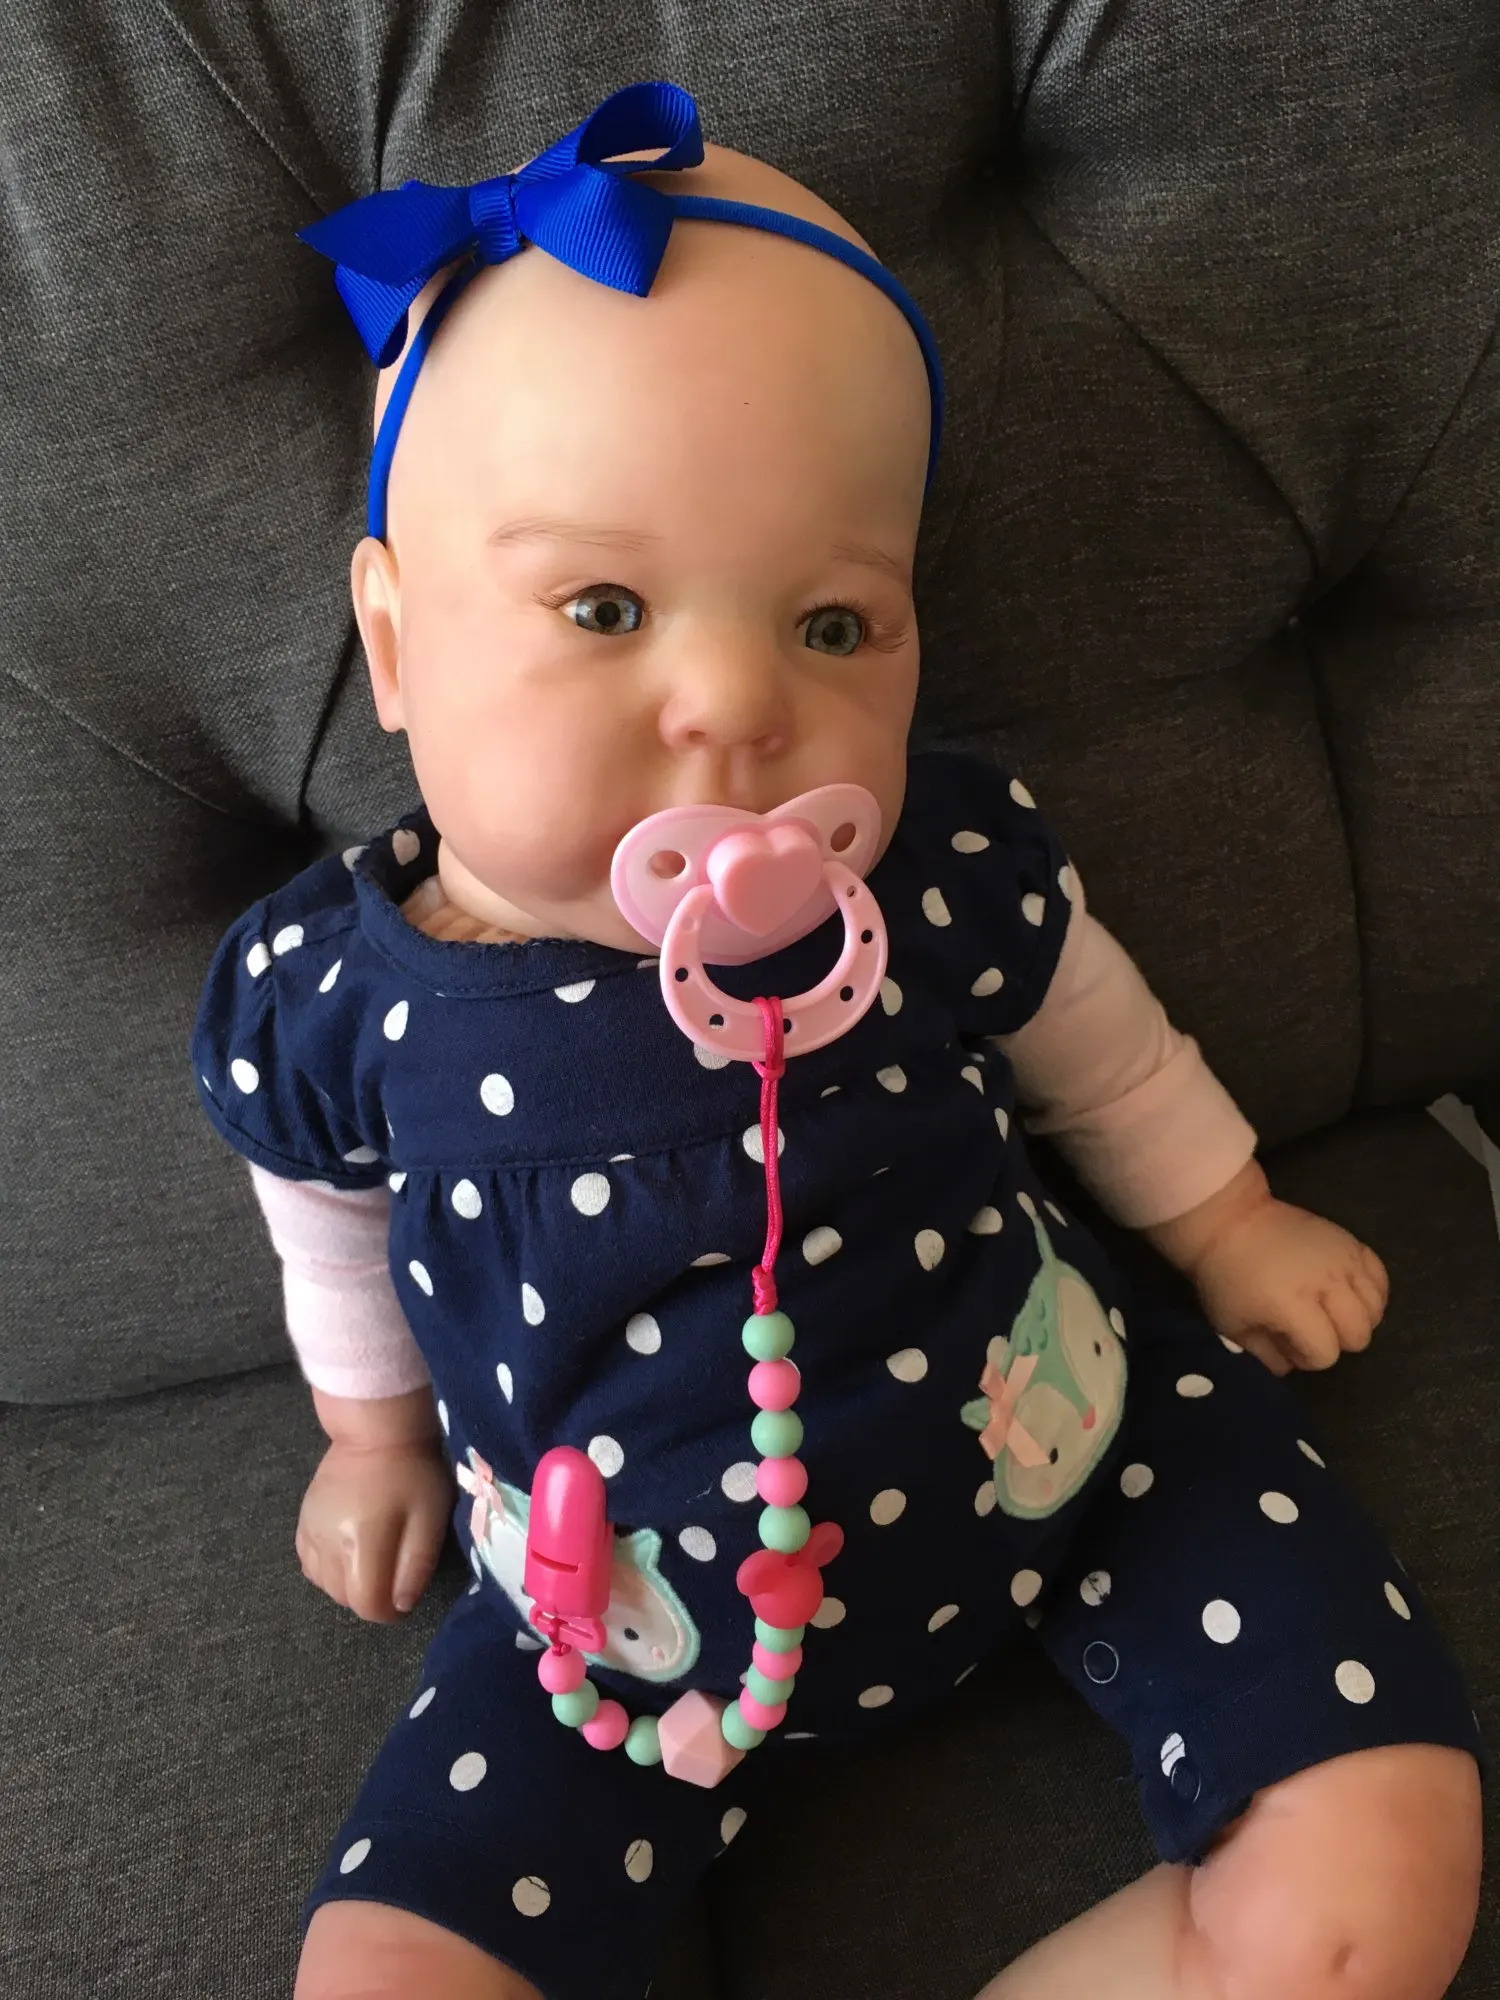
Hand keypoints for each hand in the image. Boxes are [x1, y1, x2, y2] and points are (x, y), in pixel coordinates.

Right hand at [296, 1436, 453, 1621]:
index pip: (366, 1604)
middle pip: (343, 1598)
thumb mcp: (431, 1517)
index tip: (405, 1599)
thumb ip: (417, 1566)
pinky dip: (328, 1569)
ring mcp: (309, 1532)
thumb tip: (401, 1606)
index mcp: (361, 1542)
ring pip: (323, 1584)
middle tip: (393, 1574)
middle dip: (370, 1597)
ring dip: (348, 1584)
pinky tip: (347, 1552)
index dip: (389, 1611)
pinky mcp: (302, 1522)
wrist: (374, 1431)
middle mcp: (328, 1543)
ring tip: (372, 1560)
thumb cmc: (411, 1472)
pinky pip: (309, 1564)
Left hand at [1146, 1161, 1388, 1375]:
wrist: (1232, 1220)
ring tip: (1331, 1312)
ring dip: (1357, 1319)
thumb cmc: (1227, 1276)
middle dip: (1337, 1341)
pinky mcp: (1353, 1242)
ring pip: (1375, 1309)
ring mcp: (1344, 1260)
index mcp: (1292, 1304)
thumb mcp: (1233, 1325)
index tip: (1288, 1342)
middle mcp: (1326, 1282)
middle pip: (1358, 1334)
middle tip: (1312, 1328)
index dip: (1308, 1358)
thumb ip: (1266, 1356)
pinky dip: (1372, 1293)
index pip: (1325, 1353)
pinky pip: (1381, 1277)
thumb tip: (1293, 1368)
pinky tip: (1350, 1295)